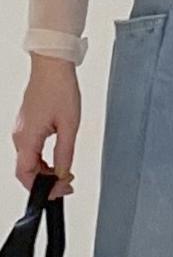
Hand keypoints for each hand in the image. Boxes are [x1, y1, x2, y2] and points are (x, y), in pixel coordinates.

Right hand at [12, 53, 80, 201]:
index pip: (26, 175)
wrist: (52, 65)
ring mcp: (21, 130)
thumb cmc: (59, 88)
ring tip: (66, 173)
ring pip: (29, 161)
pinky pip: (31, 149)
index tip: (60, 191)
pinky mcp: (27, 124)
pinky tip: (57, 159)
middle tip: (67, 185)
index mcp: (26, 139)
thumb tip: (64, 173)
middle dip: (46, 182)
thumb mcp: (69, 125)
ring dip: (45, 171)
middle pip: (26, 171)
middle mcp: (19, 136)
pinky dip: (43, 159)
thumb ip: (65, 153)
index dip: (42, 188)